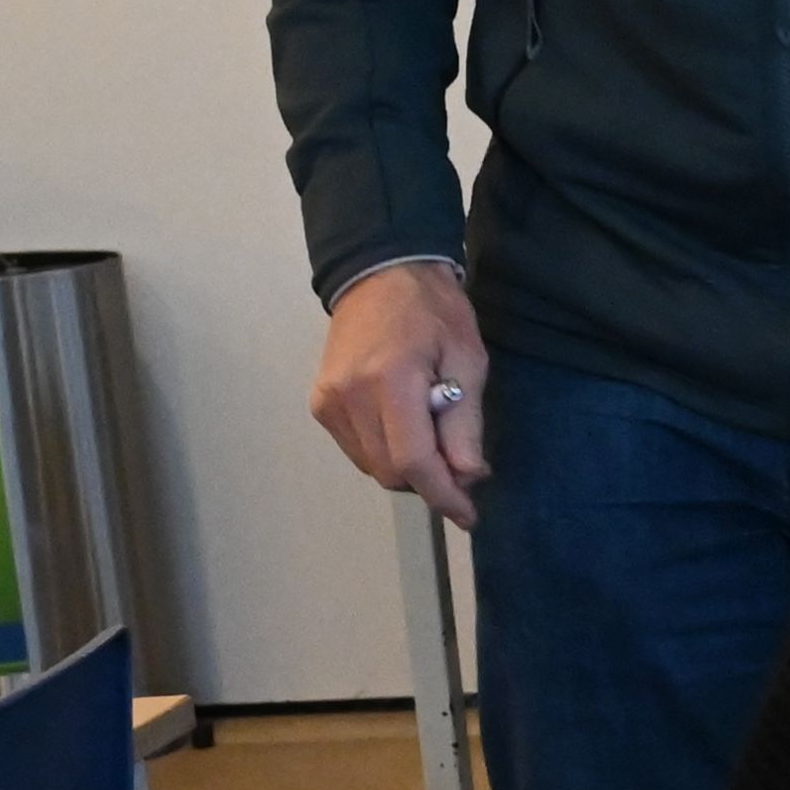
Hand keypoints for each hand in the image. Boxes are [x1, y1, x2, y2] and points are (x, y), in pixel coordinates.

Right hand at [312, 259, 489, 525]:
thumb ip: (464, 423)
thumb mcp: (467, 359)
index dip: (443, 495)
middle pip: (391, 471)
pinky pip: (358, 450)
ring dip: (408, 468)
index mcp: (390, 380)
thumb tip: (468, 477)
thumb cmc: (434, 311)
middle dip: (430, 481)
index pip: (413, 460)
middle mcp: (349, 396)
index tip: (468, 515)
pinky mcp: (320, 405)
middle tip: (461, 466)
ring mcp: (328, 402)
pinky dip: (386, 452)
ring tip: (434, 436)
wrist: (380, 273)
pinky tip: (405, 426)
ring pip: (373, 466)